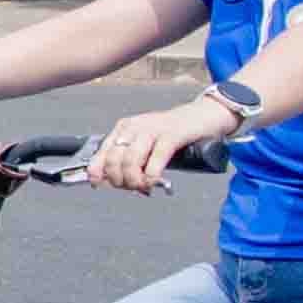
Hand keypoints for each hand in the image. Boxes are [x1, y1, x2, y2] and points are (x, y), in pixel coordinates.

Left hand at [82, 94, 231, 194]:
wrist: (204, 115)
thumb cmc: (175, 134)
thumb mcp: (146, 145)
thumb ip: (132, 161)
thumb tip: (119, 184)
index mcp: (124, 129)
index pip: (101, 154)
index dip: (98, 173)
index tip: (101, 185)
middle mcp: (134, 127)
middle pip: (114, 160)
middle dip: (119, 180)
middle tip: (133, 187)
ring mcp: (153, 129)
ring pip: (130, 160)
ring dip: (134, 180)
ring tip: (144, 186)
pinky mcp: (172, 134)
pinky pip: (156, 158)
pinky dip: (152, 174)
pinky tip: (154, 181)